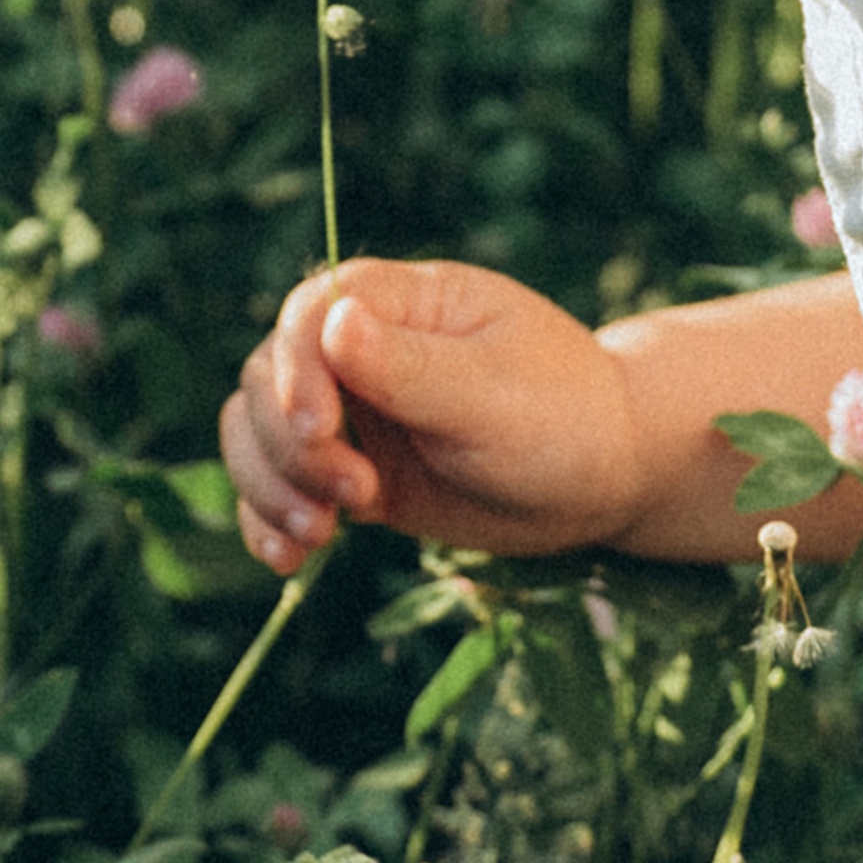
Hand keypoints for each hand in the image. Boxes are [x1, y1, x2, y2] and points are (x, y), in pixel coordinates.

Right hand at [219, 256, 645, 571]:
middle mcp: (362, 349)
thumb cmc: (566, 417)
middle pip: (267, 377)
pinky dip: (267, 520)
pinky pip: (280, 487)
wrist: (604, 479)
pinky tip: (288, 559)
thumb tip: (332, 322)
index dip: (296, 369)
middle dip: (289, 444)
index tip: (325, 431)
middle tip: (353, 499)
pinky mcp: (351, 473)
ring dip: (268, 485)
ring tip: (319, 535)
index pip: (309, 312)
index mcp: (402, 302)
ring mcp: (353, 413)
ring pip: (258, 432)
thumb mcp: (494, 394)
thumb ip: (410, 366)